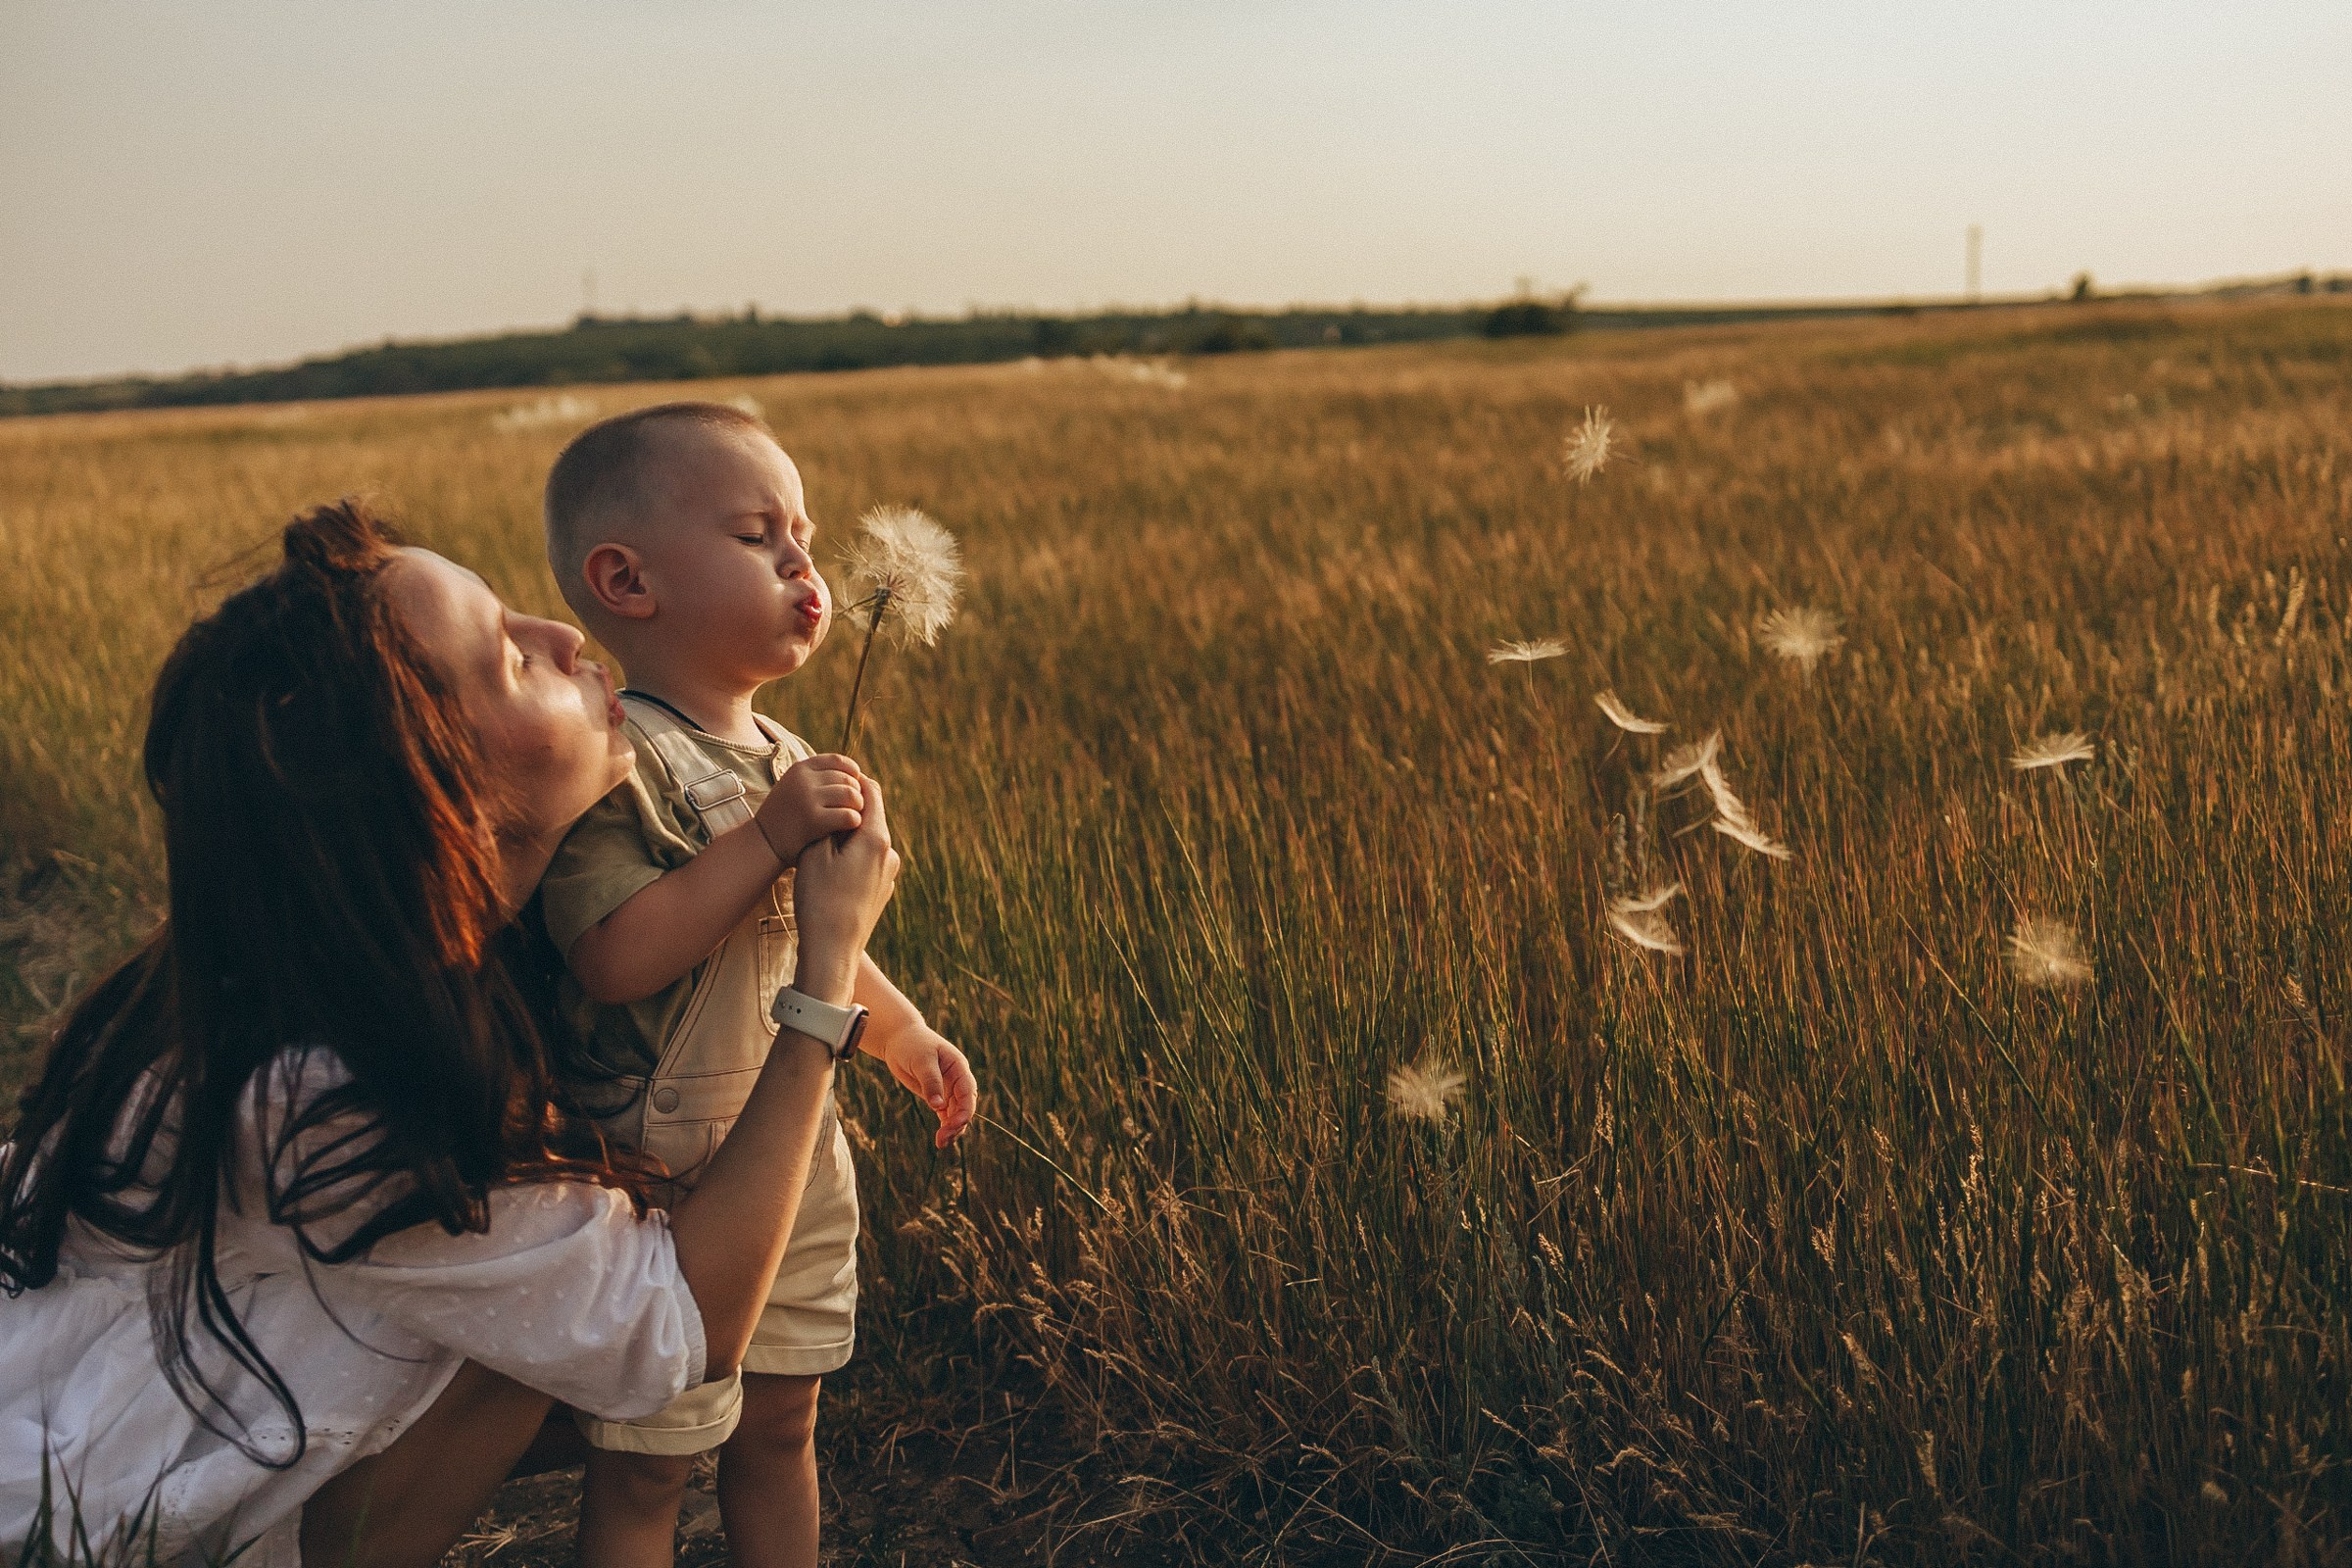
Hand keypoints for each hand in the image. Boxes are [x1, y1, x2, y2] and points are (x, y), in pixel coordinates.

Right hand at [755, 754, 865, 864]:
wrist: (763, 843)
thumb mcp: (795, 787)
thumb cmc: (786, 817)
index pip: (839, 761)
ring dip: (857, 808)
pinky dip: (854, 822)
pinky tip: (848, 828)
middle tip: (854, 808)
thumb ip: (818, 778)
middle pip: (848, 779)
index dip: (853, 773)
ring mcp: (808, 798)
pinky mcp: (814, 820)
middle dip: (857, 794)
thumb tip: (855, 773)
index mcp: (800, 768)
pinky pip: (848, 816)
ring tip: (852, 817)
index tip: (855, 787)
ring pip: (851, 796)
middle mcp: (804, 779)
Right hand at [790, 773, 896, 1003]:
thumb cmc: (819, 899)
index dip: (851, 782)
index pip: (871, 792)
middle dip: (847, 811)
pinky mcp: (882, 891)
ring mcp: (888, 874)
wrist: (832, 950)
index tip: (831, 782)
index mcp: (876, 838)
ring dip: (848, 837)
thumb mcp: (814, 853)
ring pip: (868, 841)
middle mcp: (890, 854)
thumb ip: (827, 822)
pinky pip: (868, 862)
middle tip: (820, 811)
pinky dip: (852, 858)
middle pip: (871, 817)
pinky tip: (830, 872)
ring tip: (821, 845)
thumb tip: (836, 804)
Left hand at [873, 1023, 977, 1147]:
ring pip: (956, 1114)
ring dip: (952, 1129)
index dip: (965, 1110)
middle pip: (964, 1106)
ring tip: (941, 1144)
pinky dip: (945, 1127)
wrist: (899, 1039)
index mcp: (959, 1068)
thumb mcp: (921, 1060)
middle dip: (957, 1124)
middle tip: (943, 1139)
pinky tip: (941, 1140)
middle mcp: (957, 1080)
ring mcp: (948, 1089)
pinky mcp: (937, 1096)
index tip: (954, 1124)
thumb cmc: (912, 1044)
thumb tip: (938, 1106)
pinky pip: (946, 1115)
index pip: (968, 1092)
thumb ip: (931, 1082)